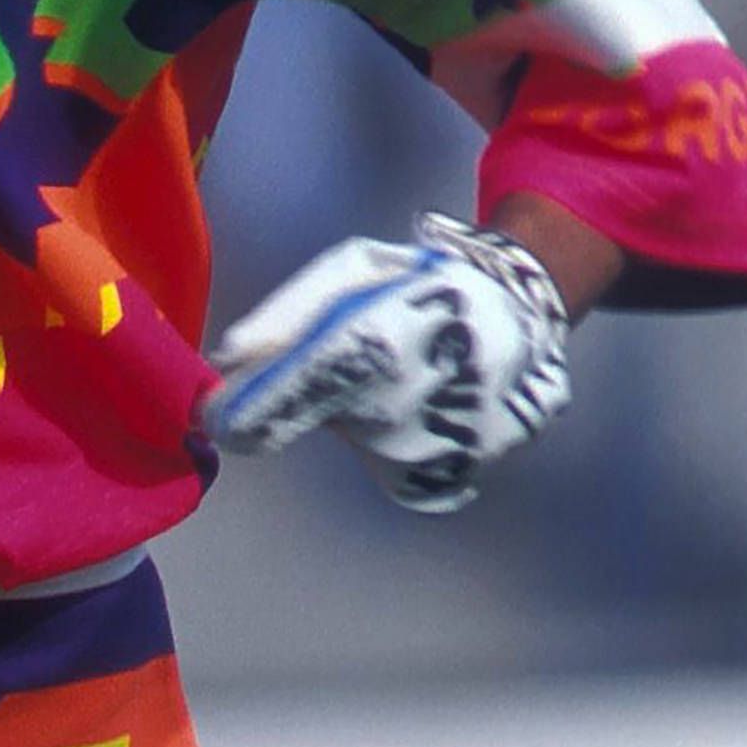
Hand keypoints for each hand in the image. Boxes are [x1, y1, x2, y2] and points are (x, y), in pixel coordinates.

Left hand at [201, 213, 572, 515]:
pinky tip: (434, 403)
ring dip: (366, 419)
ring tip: (407, 375)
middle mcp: (408, 408)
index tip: (215, 417)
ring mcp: (436, 452)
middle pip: (322, 422)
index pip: (284, 399)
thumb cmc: (426, 280)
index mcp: (380, 343)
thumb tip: (228, 356)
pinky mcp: (458, 479)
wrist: (531, 314)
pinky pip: (401, 468)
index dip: (242, 412)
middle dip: (309, 402)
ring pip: (362, 446)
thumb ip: (287, 312)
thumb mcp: (357, 267)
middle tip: (346, 365)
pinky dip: (403, 441)